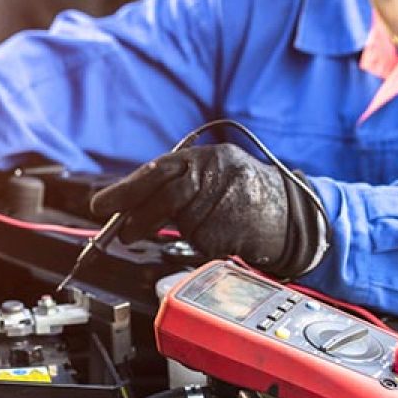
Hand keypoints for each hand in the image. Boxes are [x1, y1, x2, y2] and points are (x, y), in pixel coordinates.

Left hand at [91, 143, 324, 277]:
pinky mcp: (235, 227)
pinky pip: (202, 240)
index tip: (101, 205)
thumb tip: (128, 203)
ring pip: (182, 222)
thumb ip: (176, 183)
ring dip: (179, 230)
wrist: (296, 213)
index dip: (125, 189)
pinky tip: (226, 232)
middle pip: (165, 195)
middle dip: (138, 216)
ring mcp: (227, 199)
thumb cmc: (246, 194)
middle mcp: (217, 172)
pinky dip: (205, 241)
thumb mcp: (213, 175)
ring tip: (203, 225)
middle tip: (122, 234)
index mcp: (207, 156)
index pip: (156, 170)